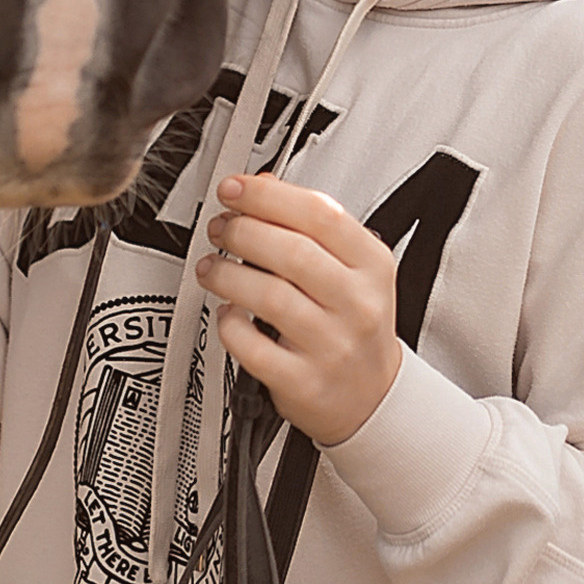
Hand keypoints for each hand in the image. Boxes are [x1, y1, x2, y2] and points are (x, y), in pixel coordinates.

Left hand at [197, 172, 399, 448]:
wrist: (372, 397)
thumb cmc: (355, 327)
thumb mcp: (353, 269)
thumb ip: (310, 225)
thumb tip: (261, 186)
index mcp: (372, 266)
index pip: (321, 214)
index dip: (269, 196)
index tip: (236, 189)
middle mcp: (357, 304)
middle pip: (292, 252)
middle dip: (243, 231)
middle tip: (220, 228)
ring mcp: (332, 345)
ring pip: (269, 296)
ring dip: (227, 273)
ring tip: (211, 267)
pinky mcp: (304, 381)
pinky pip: (254, 348)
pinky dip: (230, 325)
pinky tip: (227, 314)